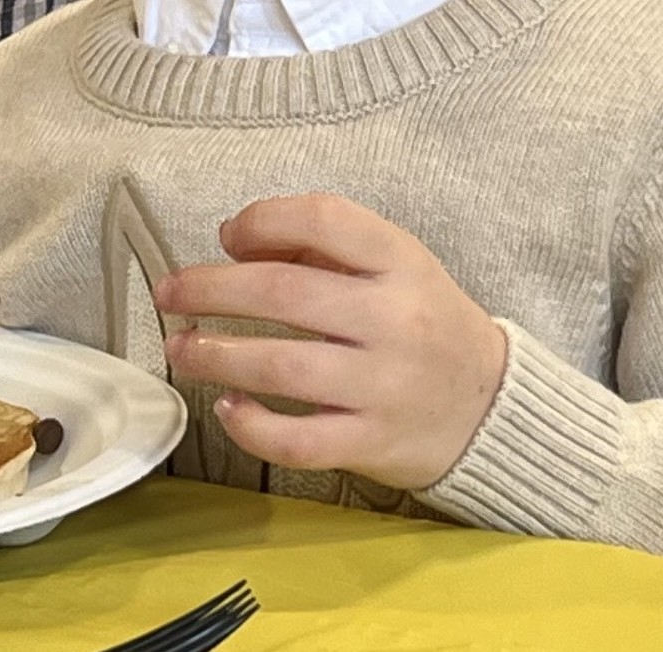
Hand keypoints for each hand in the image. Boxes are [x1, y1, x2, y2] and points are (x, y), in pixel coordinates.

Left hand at [154, 194, 506, 491]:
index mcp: (400, 261)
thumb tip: (232, 240)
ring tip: (181, 348)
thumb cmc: (423, 321)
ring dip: (216, 356)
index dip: (263, 220)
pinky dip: (254, 427)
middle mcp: (393, 319)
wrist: (492, 405)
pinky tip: (226, 410)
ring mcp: (384, 385)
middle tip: (170, 293)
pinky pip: (301, 440)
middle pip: (286, 293)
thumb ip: (319, 246)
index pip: (324, 219)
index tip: (227, 236)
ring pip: (283, 366)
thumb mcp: (392, 265)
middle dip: (211, 289)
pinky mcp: (373, 443)